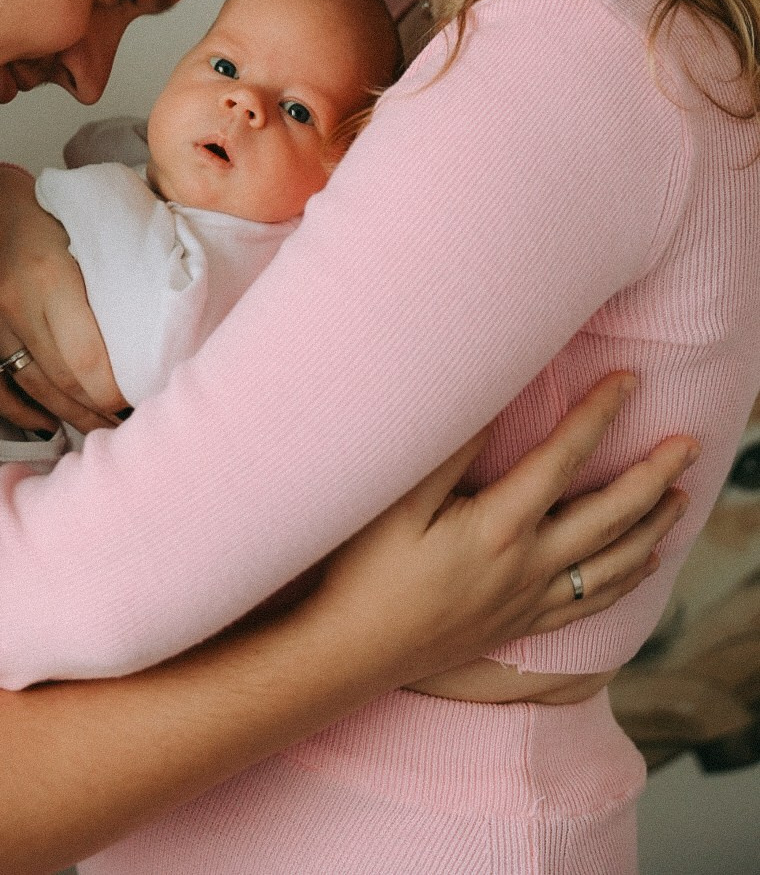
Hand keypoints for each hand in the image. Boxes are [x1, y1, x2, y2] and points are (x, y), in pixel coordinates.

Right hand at [0, 167, 127, 434]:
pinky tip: (49, 423)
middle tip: (130, 419)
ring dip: (69, 416)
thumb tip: (157, 326)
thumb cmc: (45, 215)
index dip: (116, 389)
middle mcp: (11, 304)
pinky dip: (20, 413)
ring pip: (32, 390)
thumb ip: (113, 275)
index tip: (143, 393)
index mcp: (48, 275)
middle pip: (63, 381)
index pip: (87, 358)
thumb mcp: (85, 232)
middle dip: (100, 409)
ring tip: (101, 428)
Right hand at [296, 374, 695, 696]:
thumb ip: (447, 450)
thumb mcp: (396, 502)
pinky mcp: (519, 625)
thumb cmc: (363, 571)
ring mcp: (528, 601)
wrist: (348, 655)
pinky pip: (593, 603)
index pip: (563, 459)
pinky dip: (628, 579)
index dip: (598, 415)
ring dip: (653, 526)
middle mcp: (526, 566)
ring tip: (681, 496)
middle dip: (654, 475)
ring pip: (613, 563)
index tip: (629, 380)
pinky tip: (643, 565)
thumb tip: (490, 399)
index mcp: (499, 527)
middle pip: (610, 516)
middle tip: (688, 442)